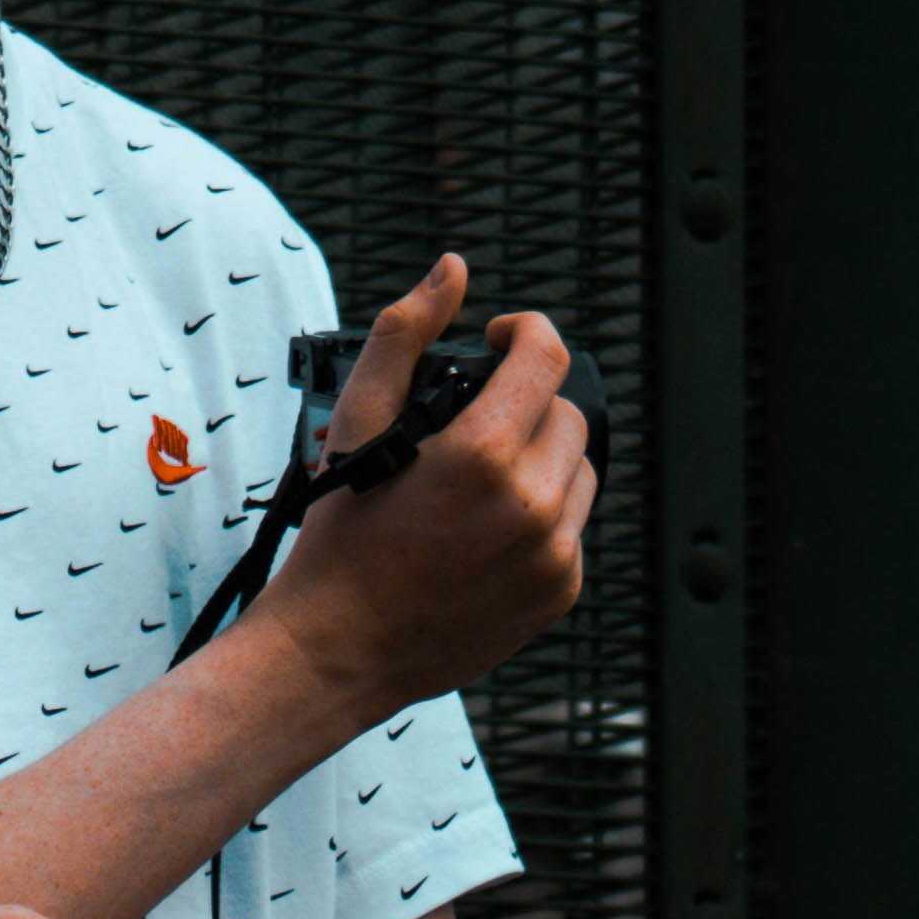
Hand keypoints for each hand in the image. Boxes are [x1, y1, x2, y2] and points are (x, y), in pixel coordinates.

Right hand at [263, 257, 593, 731]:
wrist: (338, 647)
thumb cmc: (339, 533)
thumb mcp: (357, 423)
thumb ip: (406, 335)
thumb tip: (452, 271)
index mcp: (484, 452)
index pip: (548, 356)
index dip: (525, 331)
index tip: (500, 337)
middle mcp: (533, 503)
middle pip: (567, 412)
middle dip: (526, 403)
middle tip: (472, 424)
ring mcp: (555, 553)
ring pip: (580, 469)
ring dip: (542, 458)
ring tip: (480, 481)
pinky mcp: (561, 591)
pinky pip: (573, 526)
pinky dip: (541, 516)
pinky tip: (484, 531)